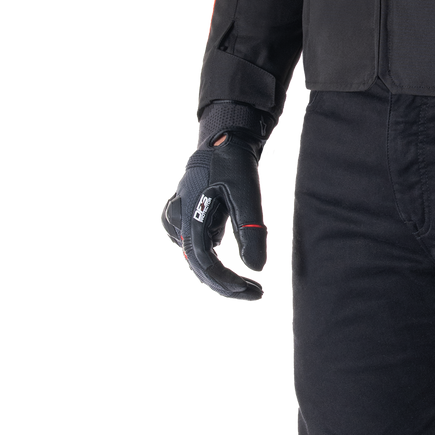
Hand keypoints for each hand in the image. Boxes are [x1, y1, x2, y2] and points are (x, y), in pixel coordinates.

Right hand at [158, 132, 271, 302]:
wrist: (223, 139)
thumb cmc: (235, 164)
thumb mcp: (248, 194)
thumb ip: (251, 230)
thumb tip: (257, 269)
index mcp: (188, 213)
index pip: (203, 261)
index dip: (227, 281)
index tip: (254, 291)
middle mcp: (176, 220)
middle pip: (199, 265)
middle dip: (228, 284)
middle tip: (258, 295)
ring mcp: (176, 221)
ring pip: (198, 259)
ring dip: (223, 275)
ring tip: (251, 287)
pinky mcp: (183, 220)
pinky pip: (199, 249)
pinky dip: (217, 263)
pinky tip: (237, 270)